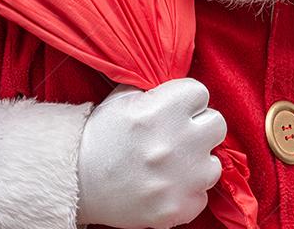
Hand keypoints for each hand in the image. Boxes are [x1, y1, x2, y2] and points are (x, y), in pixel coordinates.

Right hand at [75, 77, 227, 228]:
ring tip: (173, 165)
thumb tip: (178, 85)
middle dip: (199, 127)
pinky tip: (167, 186)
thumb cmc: (99, 137)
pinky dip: (187, 193)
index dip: (187, 100)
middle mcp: (176, 143)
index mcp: (162, 110)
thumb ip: (154, 89)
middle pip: (217, 124)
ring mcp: (180, 179)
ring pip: (214, 163)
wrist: (75, 183)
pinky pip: (202, 196)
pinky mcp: (178, 208)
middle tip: (180, 136)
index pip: (200, 92)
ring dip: (197, 163)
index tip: (176, 109)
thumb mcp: (121, 99)